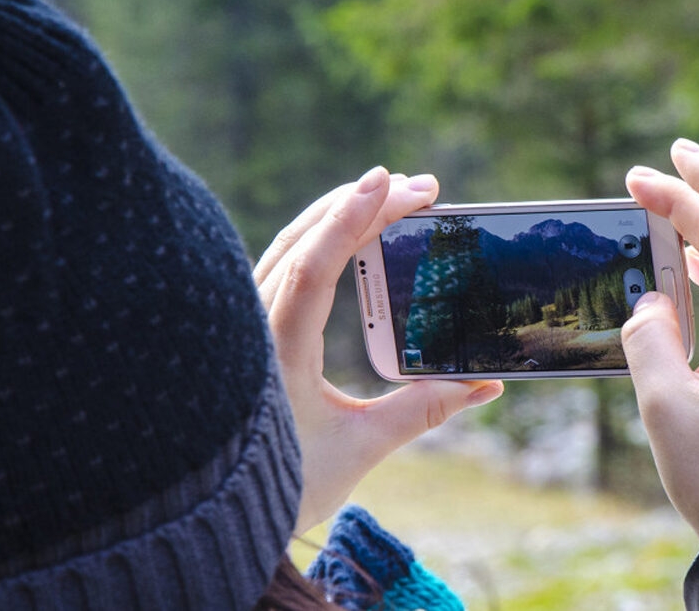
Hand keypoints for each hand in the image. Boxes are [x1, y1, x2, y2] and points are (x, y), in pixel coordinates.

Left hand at [254, 166, 503, 534]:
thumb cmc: (285, 485)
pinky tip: (344, 234)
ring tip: (388, 195)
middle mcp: (253, 327)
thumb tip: (485, 385)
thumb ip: (423, 410)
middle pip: (302, 241)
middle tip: (419, 188)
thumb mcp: (360, 448)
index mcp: (276, 351)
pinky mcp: (249, 330)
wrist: (213, 515)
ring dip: (336, 215)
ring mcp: (245, 324)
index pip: (314, 266)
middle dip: (360, 204)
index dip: (353, 218)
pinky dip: (317, 240)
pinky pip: (281, 267)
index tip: (392, 182)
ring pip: (287, 247)